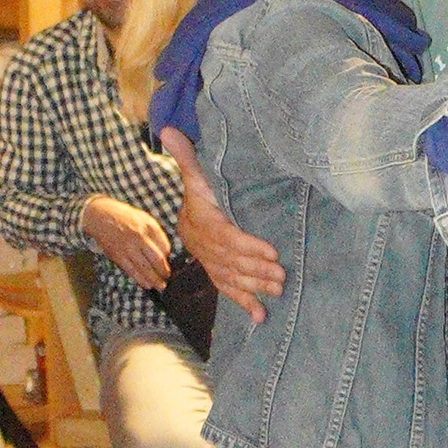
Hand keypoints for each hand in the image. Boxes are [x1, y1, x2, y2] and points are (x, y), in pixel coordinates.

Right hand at [80, 195, 171, 291]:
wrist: (101, 215)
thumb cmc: (125, 217)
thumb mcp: (144, 218)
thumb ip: (155, 233)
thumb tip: (165, 252)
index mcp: (149, 226)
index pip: (165, 246)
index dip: (168, 257)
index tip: (168, 261)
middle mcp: (140, 236)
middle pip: (157, 259)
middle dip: (164, 271)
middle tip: (167, 277)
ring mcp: (128, 247)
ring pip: (145, 268)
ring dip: (154, 279)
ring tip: (160, 286)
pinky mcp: (118, 255)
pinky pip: (131, 271)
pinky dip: (140, 279)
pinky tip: (146, 284)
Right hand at [161, 129, 284, 325]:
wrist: (189, 210)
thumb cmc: (200, 188)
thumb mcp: (195, 172)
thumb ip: (186, 155)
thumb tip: (166, 129)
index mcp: (199, 220)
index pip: (225, 236)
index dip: (248, 245)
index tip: (273, 251)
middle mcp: (200, 244)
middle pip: (229, 261)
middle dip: (256, 270)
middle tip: (282, 276)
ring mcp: (207, 260)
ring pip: (229, 278)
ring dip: (254, 288)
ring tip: (278, 291)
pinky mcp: (215, 273)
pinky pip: (226, 290)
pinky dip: (243, 304)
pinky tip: (259, 317)